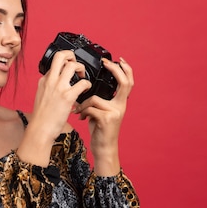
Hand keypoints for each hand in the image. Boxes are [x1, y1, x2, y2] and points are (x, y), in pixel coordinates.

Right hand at [16, 50, 91, 166]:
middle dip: (71, 55)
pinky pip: (82, 83)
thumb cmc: (42, 117)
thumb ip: (48, 87)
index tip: (70, 67)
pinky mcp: (67, 96)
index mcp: (44, 80)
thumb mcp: (41, 97)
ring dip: (81, 68)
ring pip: (72, 65)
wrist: (40, 129)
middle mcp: (50, 80)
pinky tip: (87, 90)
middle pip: (61, 56)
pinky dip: (88, 84)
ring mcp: (59, 87)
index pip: (54, 62)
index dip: (64, 63)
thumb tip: (56, 84)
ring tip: (83, 77)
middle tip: (76, 64)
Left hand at [74, 57, 133, 175]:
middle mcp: (120, 106)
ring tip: (78, 109)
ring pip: (95, 98)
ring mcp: (115, 112)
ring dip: (83, 103)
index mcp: (120, 102)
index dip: (125, 69)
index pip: (128, 82)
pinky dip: (81, 111)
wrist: (104, 148)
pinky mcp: (106, 119)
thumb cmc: (100, 129)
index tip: (117, 59)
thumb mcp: (102, 112)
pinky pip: (90, 108)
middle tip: (106, 62)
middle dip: (115, 69)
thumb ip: (99, 99)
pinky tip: (80, 117)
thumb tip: (86, 86)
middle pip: (125, 82)